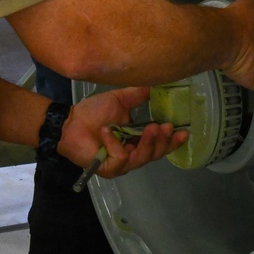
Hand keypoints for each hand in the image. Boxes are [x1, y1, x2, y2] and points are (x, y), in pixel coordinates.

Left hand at [57, 86, 187, 177]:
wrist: (69, 121)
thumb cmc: (93, 112)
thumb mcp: (120, 100)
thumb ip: (139, 96)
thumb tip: (157, 85)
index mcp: (137, 142)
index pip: (159, 145)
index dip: (172, 140)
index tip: (184, 131)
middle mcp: (131, 156)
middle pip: (155, 154)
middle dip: (163, 141)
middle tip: (165, 127)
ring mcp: (120, 165)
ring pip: (141, 158)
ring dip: (148, 143)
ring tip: (151, 127)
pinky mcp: (108, 168)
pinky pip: (120, 157)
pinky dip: (114, 142)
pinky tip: (106, 130)